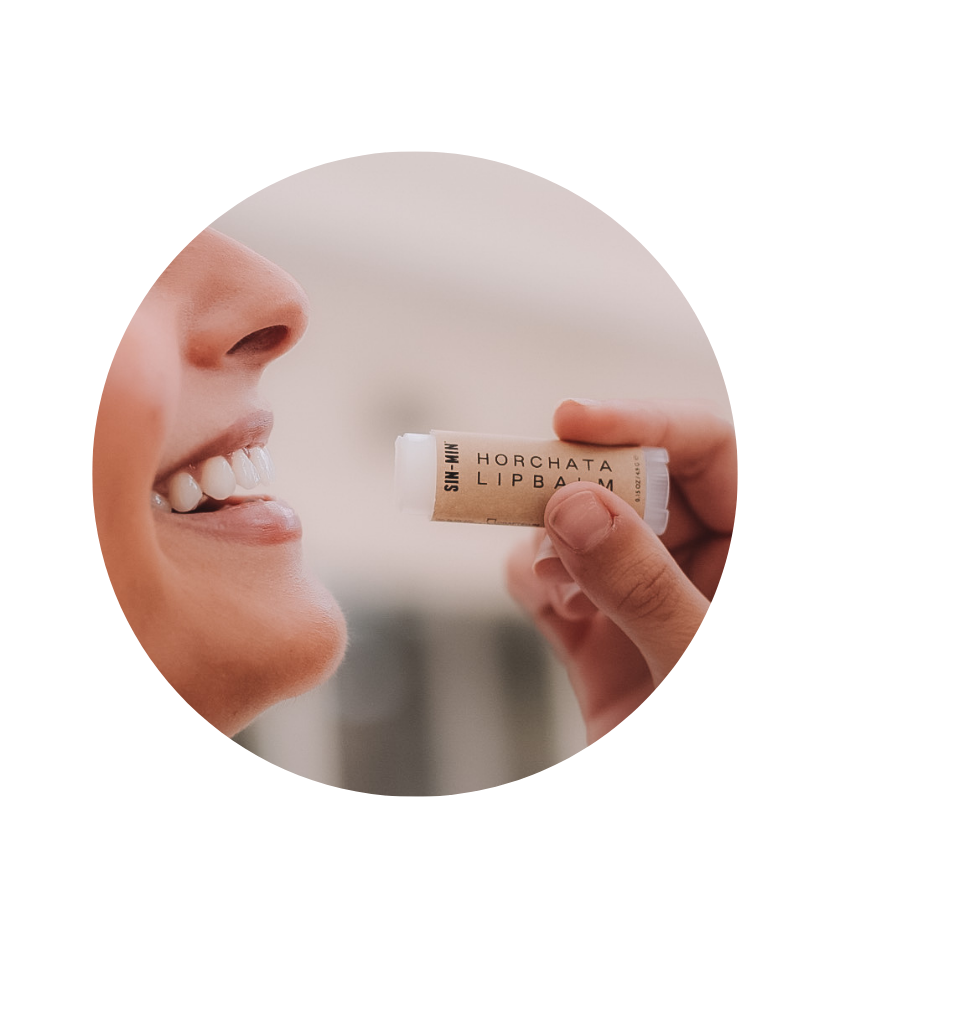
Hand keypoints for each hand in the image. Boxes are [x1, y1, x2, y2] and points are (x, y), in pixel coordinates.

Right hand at [506, 399, 735, 743]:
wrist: (704, 853)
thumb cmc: (732, 744)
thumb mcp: (697, 663)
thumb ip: (648, 588)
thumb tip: (575, 505)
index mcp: (753, 557)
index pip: (713, 452)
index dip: (646, 423)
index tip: (571, 419)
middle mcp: (705, 569)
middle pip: (635, 484)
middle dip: (575, 482)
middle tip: (518, 483)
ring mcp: (648, 604)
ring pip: (584, 529)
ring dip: (548, 536)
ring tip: (547, 573)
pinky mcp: (600, 644)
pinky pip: (553, 586)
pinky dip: (532, 580)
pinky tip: (543, 598)